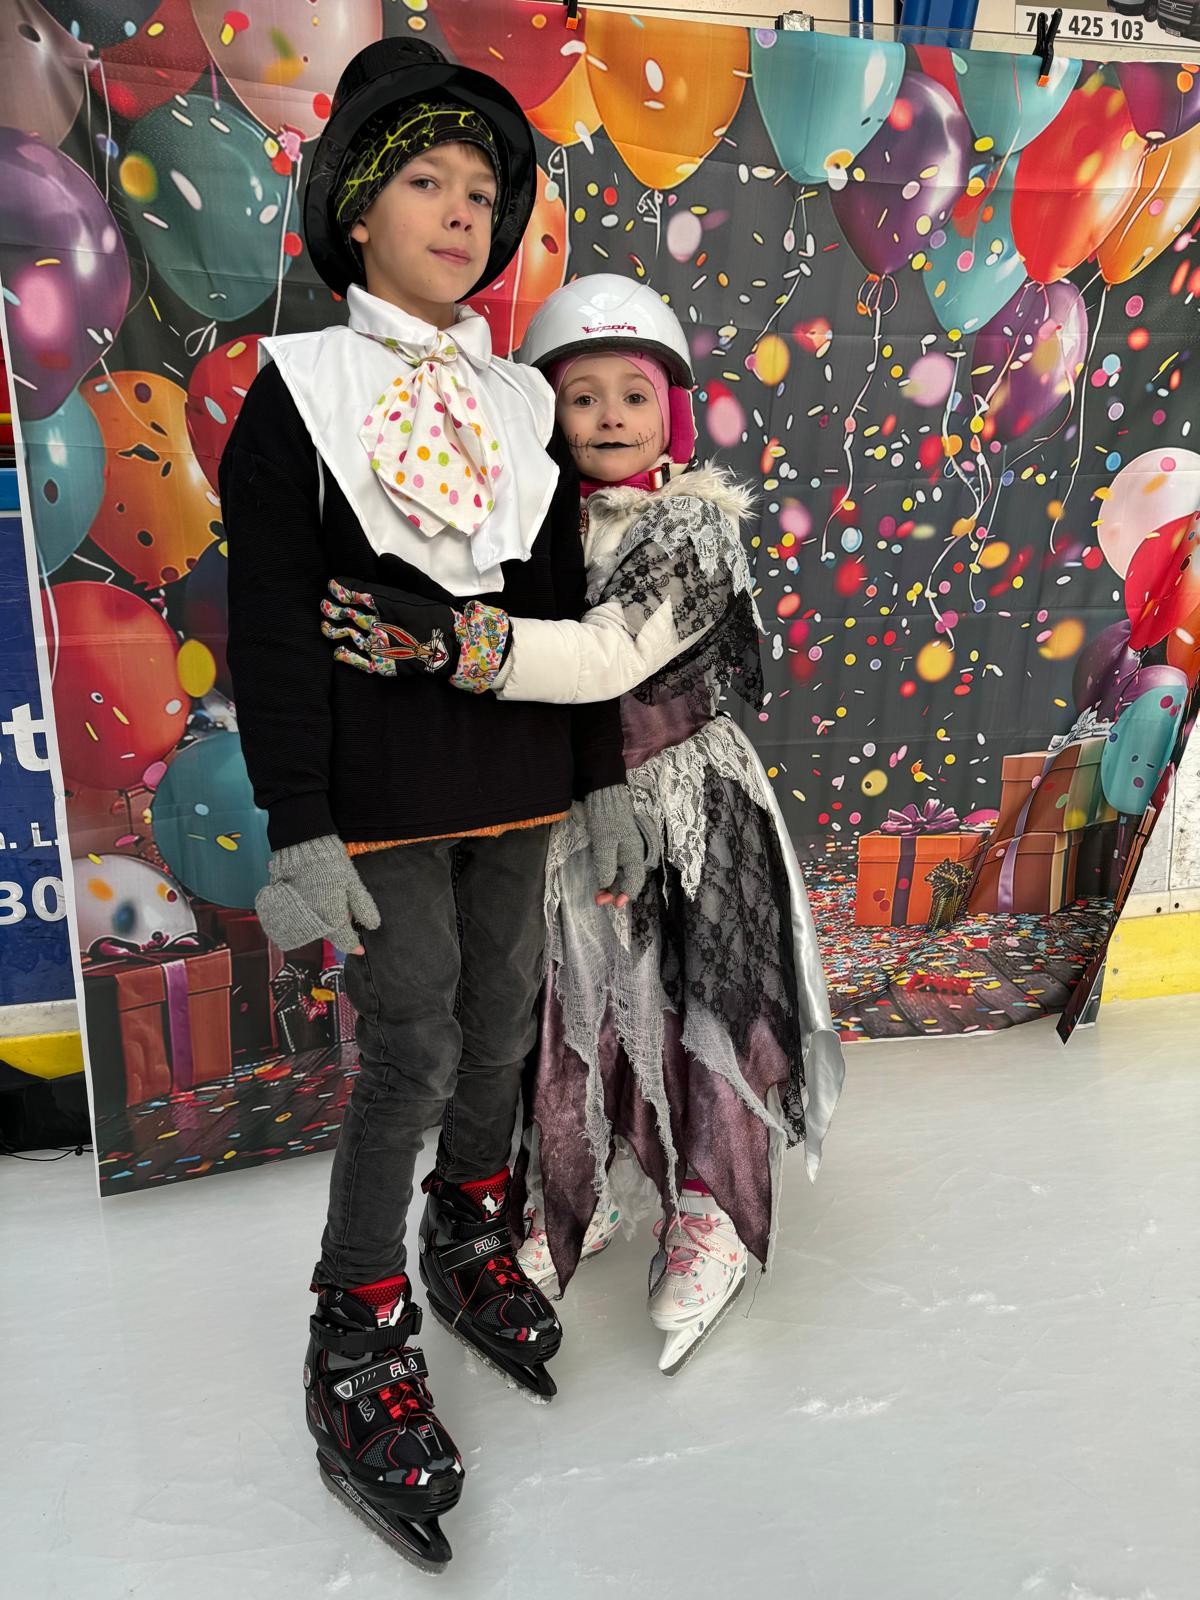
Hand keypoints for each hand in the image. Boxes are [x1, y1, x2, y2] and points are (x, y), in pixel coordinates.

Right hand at [255, 834, 380, 954]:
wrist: (302, 848)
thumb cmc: (331, 864)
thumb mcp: (353, 884)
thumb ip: (363, 906)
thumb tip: (373, 925)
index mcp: (332, 918)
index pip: (345, 941)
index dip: (354, 946)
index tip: (360, 949)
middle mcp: (314, 921)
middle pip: (330, 935)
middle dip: (340, 932)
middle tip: (348, 918)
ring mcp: (300, 915)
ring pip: (316, 927)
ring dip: (326, 924)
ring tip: (333, 906)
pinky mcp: (288, 906)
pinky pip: (303, 918)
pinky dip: (312, 915)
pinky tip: (319, 902)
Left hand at [321, 577, 511, 692]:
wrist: (455, 647)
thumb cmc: (441, 614)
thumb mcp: (424, 587)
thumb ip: (403, 573)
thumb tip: (383, 557)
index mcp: (387, 602)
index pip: (355, 591)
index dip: (340, 588)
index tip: (332, 585)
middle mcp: (379, 622)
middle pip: (348, 613)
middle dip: (332, 608)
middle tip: (325, 607)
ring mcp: (379, 644)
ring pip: (349, 635)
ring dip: (334, 630)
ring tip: (326, 628)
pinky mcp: (383, 664)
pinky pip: (358, 661)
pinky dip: (346, 656)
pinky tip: (338, 652)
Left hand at [584, 785, 658, 906]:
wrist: (603, 798)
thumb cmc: (607, 819)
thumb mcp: (605, 842)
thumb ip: (607, 864)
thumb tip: (606, 884)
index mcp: (633, 854)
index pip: (635, 879)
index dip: (626, 894)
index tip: (616, 904)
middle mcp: (630, 855)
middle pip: (626, 880)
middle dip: (614, 892)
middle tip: (599, 900)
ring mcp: (622, 852)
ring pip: (619, 875)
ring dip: (609, 886)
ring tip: (597, 896)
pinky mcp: (613, 848)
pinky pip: (612, 867)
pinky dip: (606, 876)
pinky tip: (599, 882)